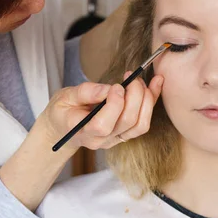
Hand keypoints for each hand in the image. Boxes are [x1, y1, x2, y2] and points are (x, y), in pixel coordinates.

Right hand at [38, 73, 163, 152]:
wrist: (62, 127)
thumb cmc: (62, 110)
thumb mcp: (64, 97)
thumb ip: (85, 92)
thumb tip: (108, 88)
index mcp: (82, 131)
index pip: (103, 125)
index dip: (114, 105)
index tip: (116, 86)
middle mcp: (101, 140)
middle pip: (127, 122)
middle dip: (135, 96)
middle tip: (131, 77)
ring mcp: (115, 139)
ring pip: (140, 125)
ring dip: (147, 100)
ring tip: (141, 81)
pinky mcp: (124, 135)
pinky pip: (143, 122)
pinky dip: (152, 102)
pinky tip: (155, 85)